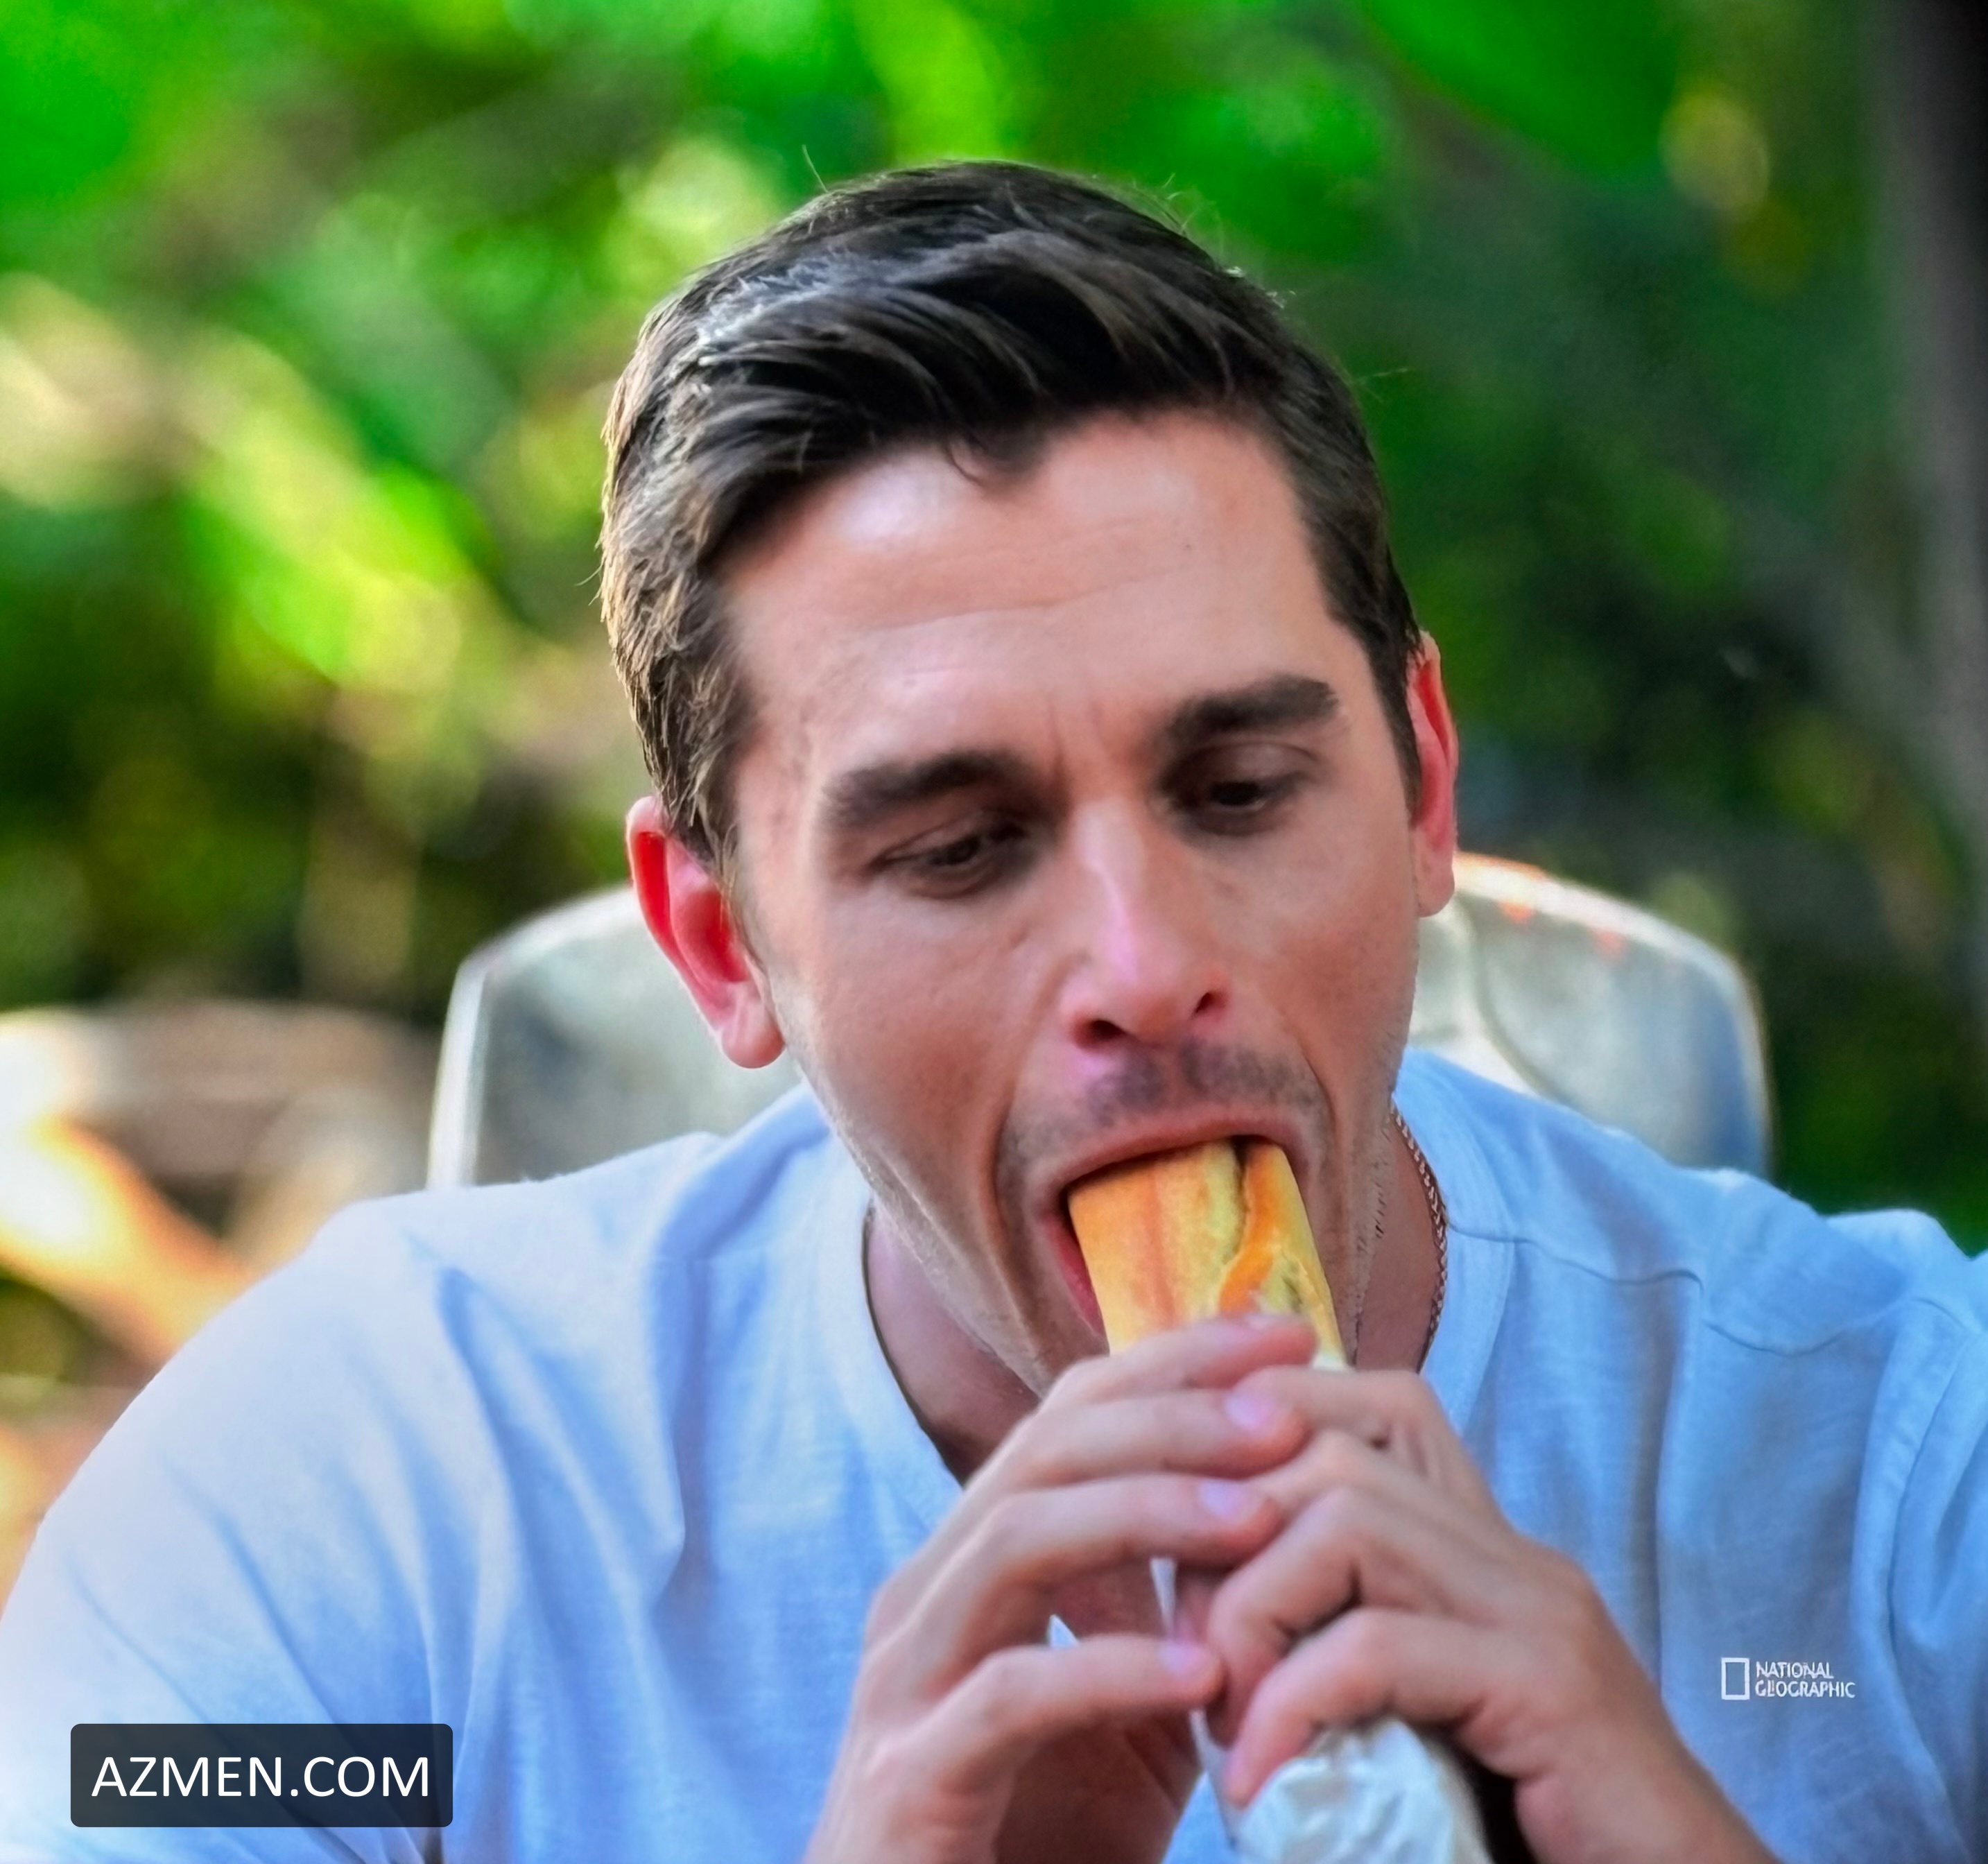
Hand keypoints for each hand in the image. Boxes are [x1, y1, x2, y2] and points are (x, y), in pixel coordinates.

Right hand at [803, 1317, 1315, 1863]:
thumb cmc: (1034, 1830)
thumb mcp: (1117, 1702)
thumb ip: (1155, 1602)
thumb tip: (1252, 1497)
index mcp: (973, 1559)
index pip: (1069, 1413)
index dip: (1174, 1362)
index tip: (1286, 1336)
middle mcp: (927, 1594)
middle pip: (1043, 1451)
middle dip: (1171, 1417)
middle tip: (1285, 1414)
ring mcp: (905, 1681)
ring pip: (1015, 1540)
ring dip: (1145, 1514)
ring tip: (1258, 1518)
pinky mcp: (911, 1777)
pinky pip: (1011, 1695)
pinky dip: (1109, 1670)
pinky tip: (1200, 1670)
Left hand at [1183, 1365, 1776, 1863]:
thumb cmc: (1528, 1833)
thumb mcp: (1416, 1723)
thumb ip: (1345, 1657)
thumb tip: (1203, 1628)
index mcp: (1484, 1553)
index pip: (1365, 1409)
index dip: (1255, 1442)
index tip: (1183, 1549)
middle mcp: (1515, 1557)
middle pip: (1330, 1450)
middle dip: (1225, 1540)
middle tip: (1187, 1658)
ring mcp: (1541, 1613)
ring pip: (1345, 1517)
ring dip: (1250, 1614)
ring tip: (1222, 1717)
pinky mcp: (1551, 1689)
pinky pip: (1377, 1647)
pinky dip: (1291, 1707)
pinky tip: (1257, 1780)